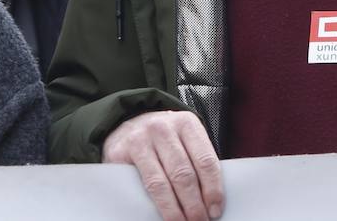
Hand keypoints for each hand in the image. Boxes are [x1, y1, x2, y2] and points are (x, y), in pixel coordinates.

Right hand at [102, 110, 223, 219]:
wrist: (127, 125)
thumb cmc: (163, 138)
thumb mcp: (183, 139)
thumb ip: (196, 161)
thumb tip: (211, 199)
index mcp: (187, 123)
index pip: (205, 160)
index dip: (213, 189)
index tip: (215, 210)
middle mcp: (164, 128)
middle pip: (184, 173)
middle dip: (194, 204)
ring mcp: (141, 139)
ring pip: (161, 183)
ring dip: (174, 210)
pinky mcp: (121, 153)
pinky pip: (140, 185)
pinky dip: (154, 204)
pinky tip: (162, 215)